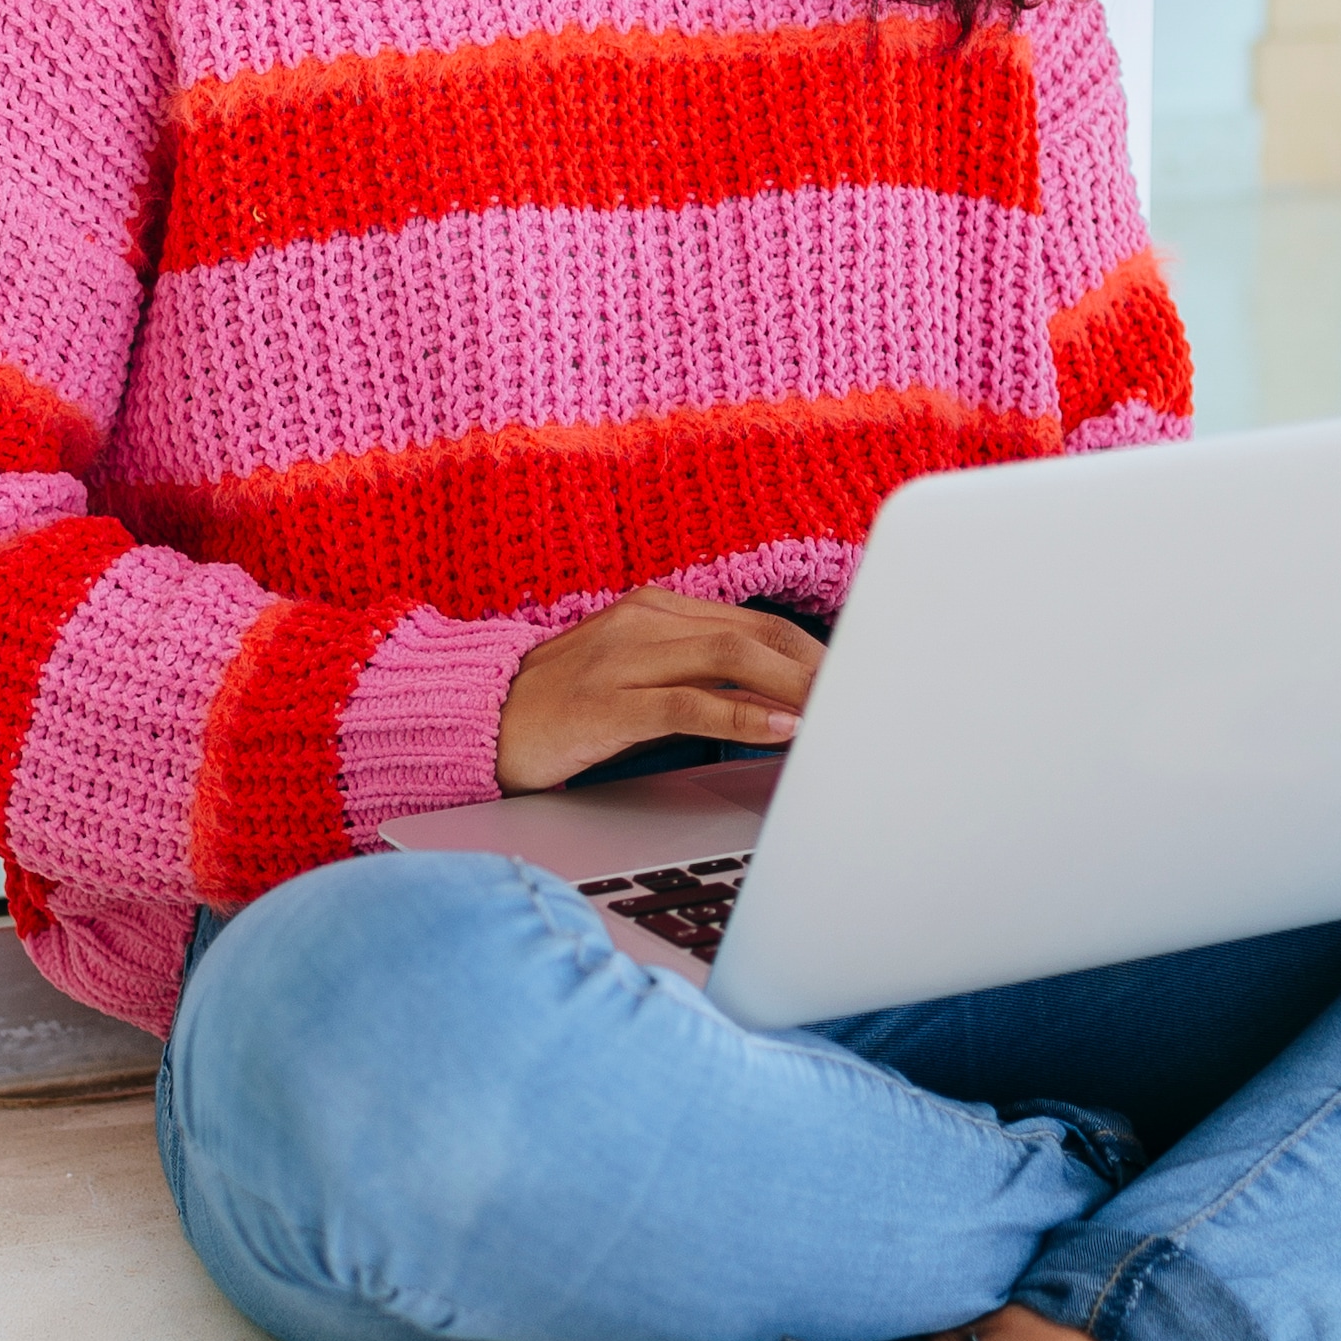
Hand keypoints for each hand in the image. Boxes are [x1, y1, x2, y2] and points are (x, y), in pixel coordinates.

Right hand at [496, 591, 821, 791]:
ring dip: (792, 687)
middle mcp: (644, 621)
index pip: (755, 622)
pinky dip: (743, 718)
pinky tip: (780, 731)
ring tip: (834, 713)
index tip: (853, 679)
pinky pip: (689, 705)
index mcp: (656, 608)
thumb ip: (701, 682)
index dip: (811, 652)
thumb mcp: (639, 680)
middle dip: (815, 668)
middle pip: (754, 634)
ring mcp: (623, 659)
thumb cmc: (565, 707)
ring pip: (730, 658)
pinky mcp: (607, 703)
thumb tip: (780, 705)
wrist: (478, 722)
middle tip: (861, 699)